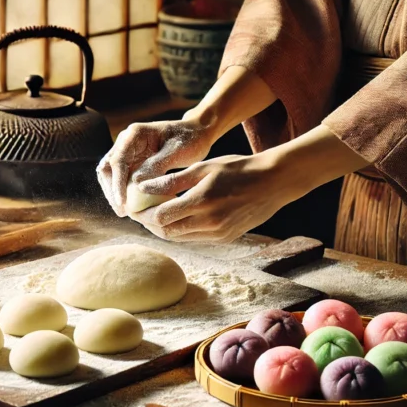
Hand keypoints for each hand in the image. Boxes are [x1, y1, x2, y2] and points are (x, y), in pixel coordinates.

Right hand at [96, 119, 215, 216]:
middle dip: (112, 190)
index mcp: (134, 134)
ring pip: (111, 174)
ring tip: (124, 212)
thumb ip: (156, 165)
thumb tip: (135, 183)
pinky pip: (122, 179)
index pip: (118, 160)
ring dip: (114, 193)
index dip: (117, 182)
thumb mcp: (176, 151)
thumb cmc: (190, 140)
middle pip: (108, 167)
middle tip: (122, 211)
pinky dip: (124, 192)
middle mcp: (126, 142)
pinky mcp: (133, 162)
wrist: (196, 134)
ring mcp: (128, 152)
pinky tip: (131, 207)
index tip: (122, 202)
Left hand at [129, 153, 294, 242]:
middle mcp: (210, 223)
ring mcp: (219, 234)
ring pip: (180, 238)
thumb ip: (172, 180)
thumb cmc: (237, 168)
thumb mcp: (203, 168)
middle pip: (167, 232)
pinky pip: (194, 238)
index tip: (132, 207)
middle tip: (139, 212)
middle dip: (149, 224)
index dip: (142, 214)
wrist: (274, 183)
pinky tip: (176, 217)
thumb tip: (142, 187)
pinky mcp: (225, 238)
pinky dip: (180, 230)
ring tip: (153, 214)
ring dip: (163, 228)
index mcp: (202, 202)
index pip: (161, 217)